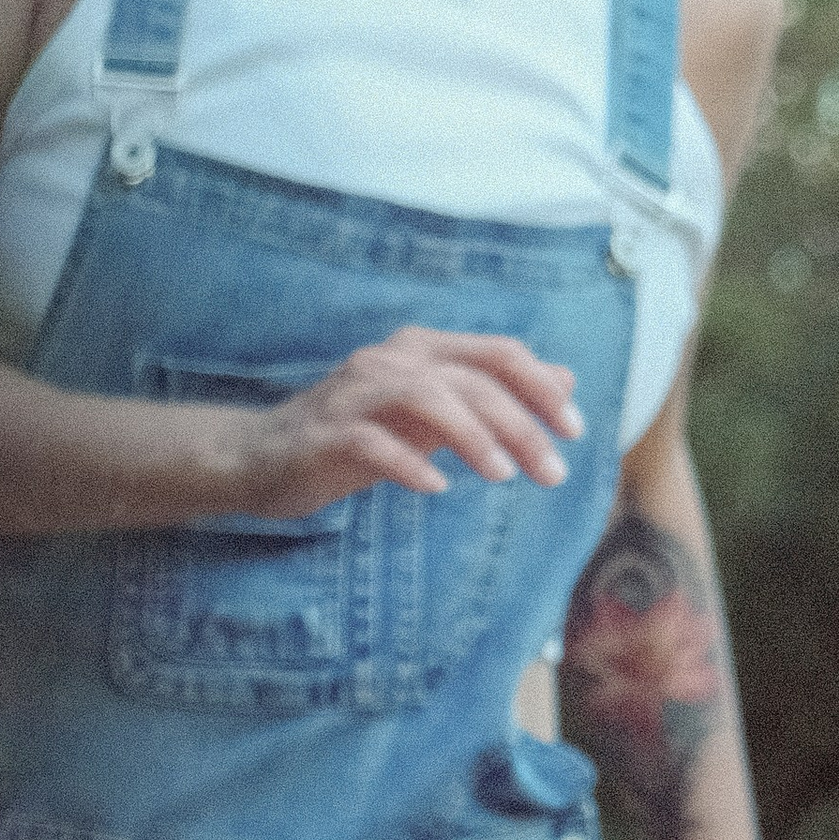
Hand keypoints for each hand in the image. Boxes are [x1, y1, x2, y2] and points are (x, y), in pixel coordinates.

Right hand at [227, 328, 582, 517]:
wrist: (263, 456)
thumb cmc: (356, 435)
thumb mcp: (433, 415)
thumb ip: (492, 396)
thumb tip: (565, 380)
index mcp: (421, 350)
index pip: (498, 353)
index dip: (541, 388)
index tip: (575, 432)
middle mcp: (391, 360)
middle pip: (471, 379)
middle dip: (521, 425)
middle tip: (554, 472)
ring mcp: (356, 394)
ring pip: (427, 398)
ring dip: (472, 436)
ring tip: (503, 476)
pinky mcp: (327, 434)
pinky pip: (373, 443)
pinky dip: (408, 464)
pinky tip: (435, 489)